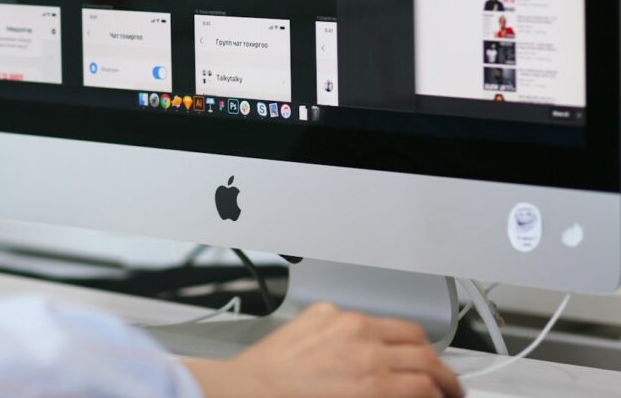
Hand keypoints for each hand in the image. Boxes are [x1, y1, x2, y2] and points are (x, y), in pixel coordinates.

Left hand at [185, 302, 461, 397]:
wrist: (251, 391)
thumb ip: (391, 396)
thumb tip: (412, 394)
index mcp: (375, 383)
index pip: (430, 384)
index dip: (445, 394)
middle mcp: (366, 346)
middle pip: (425, 353)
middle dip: (442, 373)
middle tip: (447, 385)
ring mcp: (346, 322)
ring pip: (402, 328)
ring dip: (418, 347)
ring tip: (421, 361)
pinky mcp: (326, 311)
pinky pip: (364, 318)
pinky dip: (377, 332)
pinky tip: (373, 346)